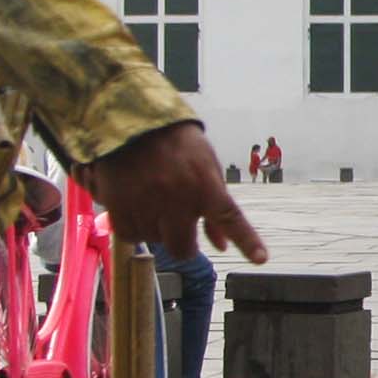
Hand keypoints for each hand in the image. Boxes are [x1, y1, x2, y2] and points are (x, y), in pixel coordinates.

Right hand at [83, 122, 266, 263]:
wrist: (132, 120)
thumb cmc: (176, 144)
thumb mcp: (204, 167)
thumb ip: (215, 207)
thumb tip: (222, 245)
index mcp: (204, 183)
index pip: (229, 217)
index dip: (246, 240)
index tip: (260, 257)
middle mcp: (176, 195)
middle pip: (183, 248)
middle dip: (185, 245)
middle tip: (181, 230)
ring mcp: (145, 201)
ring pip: (155, 241)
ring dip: (158, 231)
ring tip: (155, 203)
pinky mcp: (118, 204)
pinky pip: (131, 235)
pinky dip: (136, 229)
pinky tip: (138, 209)